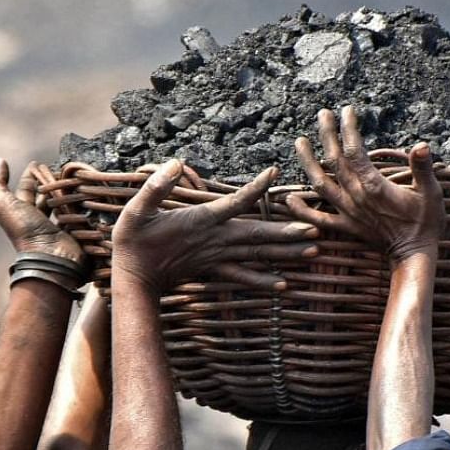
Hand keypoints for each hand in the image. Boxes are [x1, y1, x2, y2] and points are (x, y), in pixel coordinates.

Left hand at [0, 159, 83, 260]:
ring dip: (67, 190)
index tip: (38, 162)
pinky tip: (85, 193)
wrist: (50, 255)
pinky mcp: (76, 229)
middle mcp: (39, 217)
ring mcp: (58, 224)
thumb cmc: (25, 230)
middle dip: (51, 180)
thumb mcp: (3, 204)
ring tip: (75, 177)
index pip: (27, 187)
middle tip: (61, 168)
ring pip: (62, 201)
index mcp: (22, 210)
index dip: (31, 174)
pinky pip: (78, 212)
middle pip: (46, 194)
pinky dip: (80, 203)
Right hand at [110, 160, 319, 292]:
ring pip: (257, 255)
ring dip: (286, 254)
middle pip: (257, 235)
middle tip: (316, 229)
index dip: (255, 188)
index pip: (235, 202)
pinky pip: (243, 277)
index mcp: (201, 221)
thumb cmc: (132, 241)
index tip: (274, 173)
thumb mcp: (136, 210)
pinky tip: (284, 285)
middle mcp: (214, 240)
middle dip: (288, 233)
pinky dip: (264, 281)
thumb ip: (155, 187)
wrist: (133, 278)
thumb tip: (175, 163)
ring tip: (314, 252)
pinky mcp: (213, 269)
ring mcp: (216, 257)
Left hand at [286, 106, 444, 262]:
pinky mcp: (346, 227)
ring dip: (308, 163)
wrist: (414, 255)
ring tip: (299, 142)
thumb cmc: (427, 223)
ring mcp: (348, 212)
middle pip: (335, 161)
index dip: (348, 129)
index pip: (355, 151)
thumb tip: (421, 145)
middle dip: (327, 135)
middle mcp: (356, 197)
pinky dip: (302, 210)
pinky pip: (319, 219)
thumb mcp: (432, 193)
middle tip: (322, 113)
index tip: (347, 110)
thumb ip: (423, 169)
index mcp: (374, 186)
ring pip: (321, 185)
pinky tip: (289, 199)